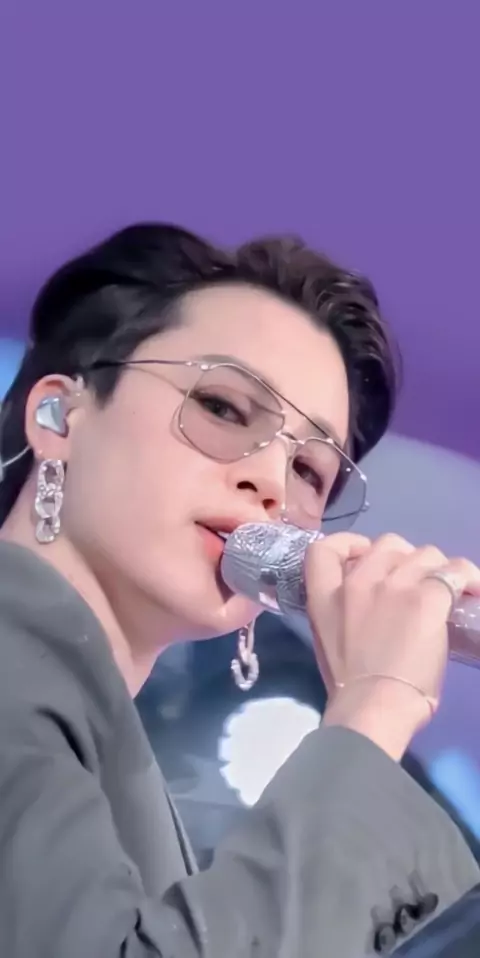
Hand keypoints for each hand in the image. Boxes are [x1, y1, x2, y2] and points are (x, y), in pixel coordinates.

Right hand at [305, 533, 479, 759]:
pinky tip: (471, 591)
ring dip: (435, 570)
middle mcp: (358, 581)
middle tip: (414, 586)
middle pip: (388, 544)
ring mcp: (394, 586)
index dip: (350, 545)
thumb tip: (372, 608)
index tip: (363, 556)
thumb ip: (344, 612)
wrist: (373, 708)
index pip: (324, 547)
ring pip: (425, 554)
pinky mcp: (427, 598)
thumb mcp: (328, 641)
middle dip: (403, 559)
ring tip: (444, 593)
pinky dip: (466, 578)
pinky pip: (455, 572)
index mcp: (324, 596)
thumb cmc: (350, 690)